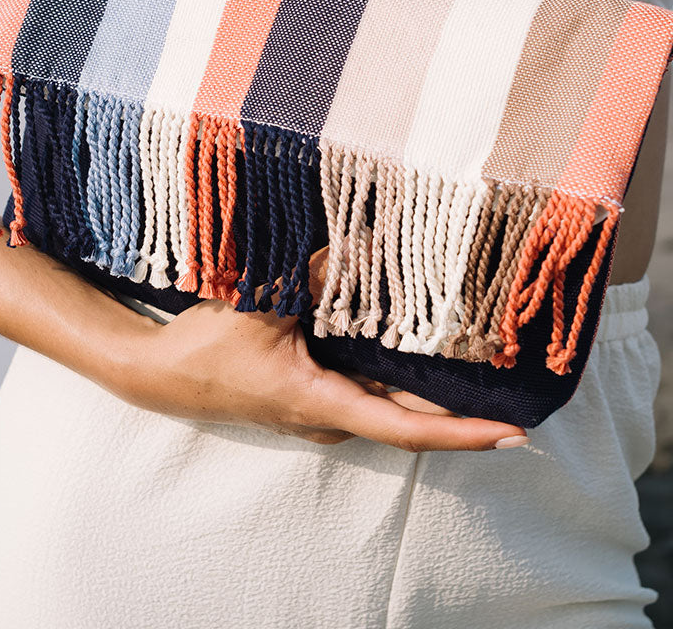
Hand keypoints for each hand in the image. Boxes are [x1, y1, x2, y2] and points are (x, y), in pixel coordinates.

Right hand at [118, 247, 529, 451]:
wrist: (159, 374)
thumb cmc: (207, 348)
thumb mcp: (263, 302)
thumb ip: (319, 271)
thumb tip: (371, 240)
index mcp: (321, 402)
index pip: (406, 427)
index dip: (462, 433)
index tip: (513, 433)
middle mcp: (328, 415)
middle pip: (407, 415)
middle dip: (460, 405)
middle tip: (512, 381)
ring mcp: (319, 407)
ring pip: (387, 399)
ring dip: (429, 385)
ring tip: (478, 357)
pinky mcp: (308, 393)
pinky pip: (364, 386)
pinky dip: (395, 369)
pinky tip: (413, 338)